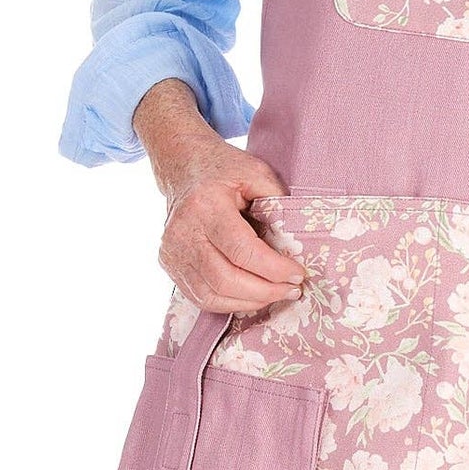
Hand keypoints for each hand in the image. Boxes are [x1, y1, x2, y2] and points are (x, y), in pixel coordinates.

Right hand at [133, 79, 306, 313]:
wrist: (183, 165)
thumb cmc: (224, 169)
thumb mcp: (256, 172)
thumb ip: (277, 202)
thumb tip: (296, 243)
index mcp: (205, 205)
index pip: (241, 250)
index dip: (273, 269)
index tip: (298, 273)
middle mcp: (182, 232)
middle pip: (225, 279)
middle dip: (265, 291)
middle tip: (292, 289)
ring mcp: (171, 251)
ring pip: (211, 295)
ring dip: (250, 302)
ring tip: (277, 294)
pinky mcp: (170, 265)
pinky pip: (200, 297)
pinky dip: (230, 304)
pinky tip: (253, 297)